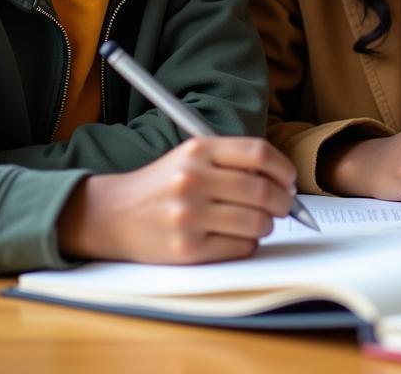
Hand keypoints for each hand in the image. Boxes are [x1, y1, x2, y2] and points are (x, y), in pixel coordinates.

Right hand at [56, 137, 296, 264]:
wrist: (111, 215)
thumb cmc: (162, 184)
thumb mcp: (191, 156)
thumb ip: (232, 160)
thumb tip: (283, 180)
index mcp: (198, 150)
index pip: (259, 153)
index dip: (283, 167)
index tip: (289, 179)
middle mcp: (193, 179)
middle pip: (263, 190)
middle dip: (284, 202)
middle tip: (285, 206)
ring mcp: (188, 215)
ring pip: (256, 222)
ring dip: (268, 225)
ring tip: (260, 223)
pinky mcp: (186, 249)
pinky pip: (239, 247)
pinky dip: (249, 244)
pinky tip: (239, 238)